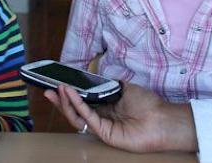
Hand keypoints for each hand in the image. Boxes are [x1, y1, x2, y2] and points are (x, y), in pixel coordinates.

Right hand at [44, 83, 197, 152]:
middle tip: (47, 88)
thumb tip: (93, 77)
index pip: (83, 100)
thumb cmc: (148, 104)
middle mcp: (102, 117)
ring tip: (56, 89)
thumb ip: (108, 84)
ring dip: (65, 103)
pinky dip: (77, 105)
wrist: (163, 119)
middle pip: (75, 110)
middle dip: (60, 100)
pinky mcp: (104, 133)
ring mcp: (102, 126)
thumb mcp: (125, 87)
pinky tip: (70, 93)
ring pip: (77, 116)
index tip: (59, 82)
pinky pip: (87, 118)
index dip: (70, 93)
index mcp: (106, 107)